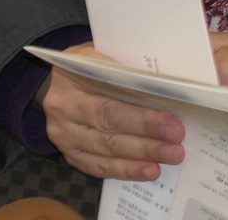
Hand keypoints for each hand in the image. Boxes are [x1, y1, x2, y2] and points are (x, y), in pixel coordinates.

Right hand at [41, 43, 186, 180]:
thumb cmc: (87, 65)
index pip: (110, 101)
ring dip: (141, 156)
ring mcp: (65, 135)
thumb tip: (166, 87)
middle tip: (177, 142)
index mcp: (73, 79)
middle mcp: (64, 109)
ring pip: (106, 150)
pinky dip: (125, 170)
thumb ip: (127, 69)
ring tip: (170, 157)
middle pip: (109, 127)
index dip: (142, 116)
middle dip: (146, 137)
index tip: (171, 122)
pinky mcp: (69, 153)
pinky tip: (149, 170)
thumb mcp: (102, 56)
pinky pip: (98, 166)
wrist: (50, 82)